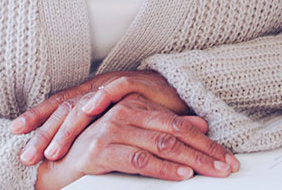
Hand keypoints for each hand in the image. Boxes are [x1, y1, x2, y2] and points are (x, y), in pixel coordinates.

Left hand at [13, 71, 194, 163]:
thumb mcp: (113, 123)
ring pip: (83, 104)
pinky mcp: (136, 84)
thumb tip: (68, 150)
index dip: (35, 117)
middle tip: (28, 155)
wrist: (178, 93)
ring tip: (53, 151)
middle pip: (63, 109)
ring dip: (67, 129)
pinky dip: (102, 99)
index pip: (57, 107)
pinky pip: (116, 89)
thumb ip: (93, 132)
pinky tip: (89, 111)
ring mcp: (114, 85)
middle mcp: (96, 88)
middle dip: (43, 133)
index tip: (14, 131)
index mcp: (87, 96)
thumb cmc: (143, 111)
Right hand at [31, 95, 236, 188]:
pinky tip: (181, 175)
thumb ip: (163, 129)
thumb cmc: (93, 152)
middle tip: (228, 166)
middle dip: (206, 152)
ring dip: (192, 161)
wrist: (53, 166)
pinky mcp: (101, 149)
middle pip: (176, 132)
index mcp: (134, 106)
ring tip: (213, 172)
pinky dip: (163, 169)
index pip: (180, 124)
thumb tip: (200, 125)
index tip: (227, 158)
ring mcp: (112, 129)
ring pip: (163, 145)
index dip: (207, 142)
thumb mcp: (134, 137)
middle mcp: (124, 113)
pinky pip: (140, 160)